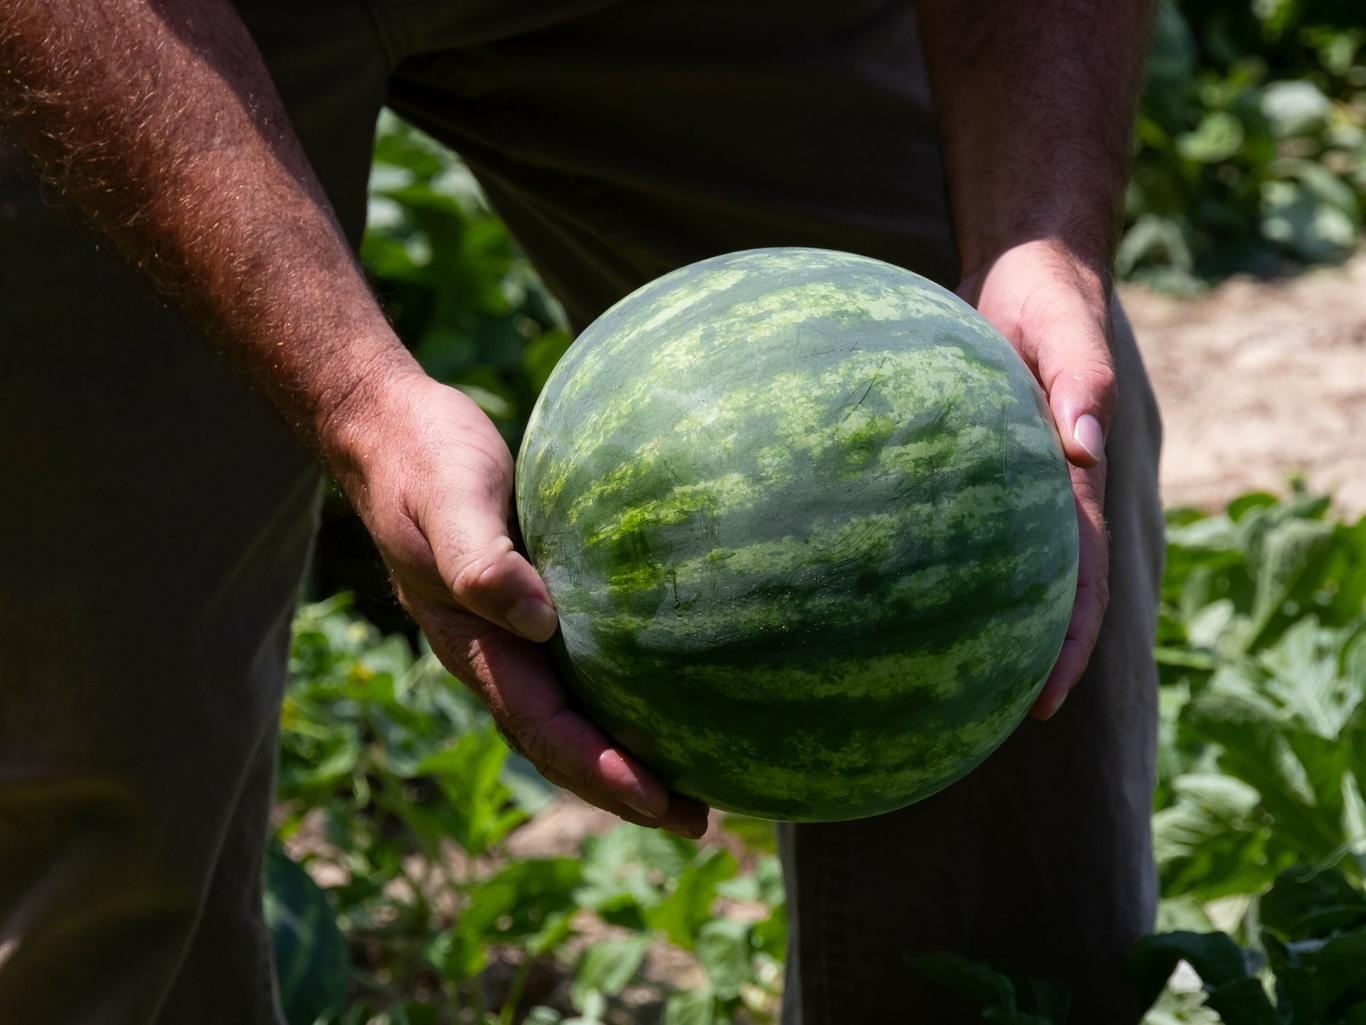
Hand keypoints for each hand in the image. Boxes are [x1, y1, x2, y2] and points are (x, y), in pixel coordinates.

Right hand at [322, 369, 709, 836]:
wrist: (393, 431)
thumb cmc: (425, 462)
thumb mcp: (452, 502)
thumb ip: (481, 563)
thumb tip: (539, 621)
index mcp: (474, 646)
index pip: (544, 729)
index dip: (600, 772)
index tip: (661, 803)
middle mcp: (496, 653)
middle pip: (561, 742)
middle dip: (623, 788)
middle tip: (696, 820)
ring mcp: (513, 632)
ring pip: (572, 711)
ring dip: (624, 752)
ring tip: (692, 778)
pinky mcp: (534, 600)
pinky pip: (582, 663)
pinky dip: (621, 692)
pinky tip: (667, 688)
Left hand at [957, 239, 1116, 719]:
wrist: (1021, 267)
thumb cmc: (1050, 298)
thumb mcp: (1070, 331)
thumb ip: (1082, 385)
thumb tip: (1084, 450)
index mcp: (1074, 482)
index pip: (1076, 581)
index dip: (1065, 646)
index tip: (1040, 703)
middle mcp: (1040, 495)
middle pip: (1032, 594)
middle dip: (1014, 659)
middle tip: (979, 721)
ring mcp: (1001, 484)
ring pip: (988, 566)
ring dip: (969, 621)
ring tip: (922, 678)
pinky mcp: (960, 463)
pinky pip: (941, 519)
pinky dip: (920, 557)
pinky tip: (870, 585)